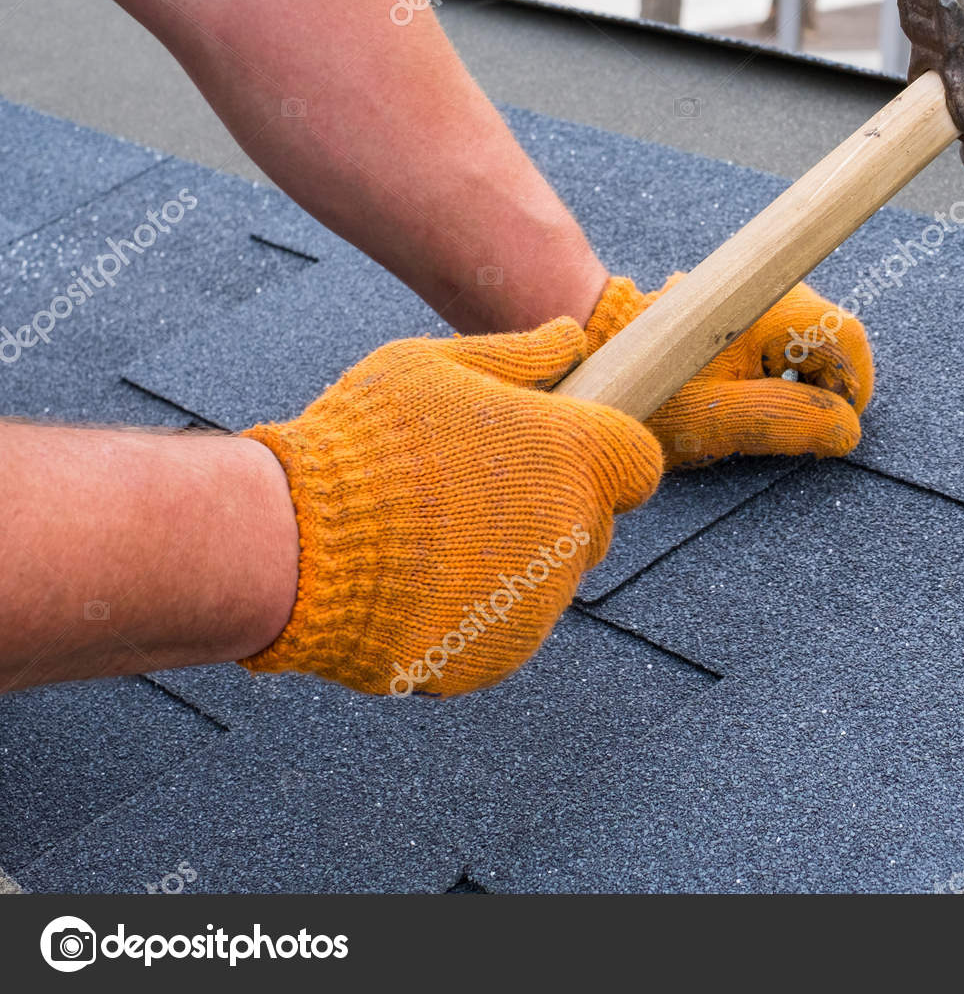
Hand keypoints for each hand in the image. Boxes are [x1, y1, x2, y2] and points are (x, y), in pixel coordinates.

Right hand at [239, 319, 661, 696]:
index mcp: (572, 457)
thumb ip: (516, 357)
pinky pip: (505, 627)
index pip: (638, 463)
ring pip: (548, 579)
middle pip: (593, 523)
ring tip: (429, 537)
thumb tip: (571, 339)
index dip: (604, 455)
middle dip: (552, 508)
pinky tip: (417, 582)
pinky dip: (473, 611)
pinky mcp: (502, 655)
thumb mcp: (432, 367)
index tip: (558, 452)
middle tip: (470, 493)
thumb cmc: (364, 442)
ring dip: (509, 561)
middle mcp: (573, 533)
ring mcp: (540, 603)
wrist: (296, 546)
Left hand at [585, 276, 874, 468]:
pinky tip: (746, 395)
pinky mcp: (737, 304)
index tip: (837, 428)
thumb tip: (847, 430)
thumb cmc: (650, 389)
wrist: (593, 357)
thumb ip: (789, 423)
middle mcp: (766, 288)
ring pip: (806, 337)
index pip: (847, 338)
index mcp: (768, 307)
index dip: (853, 388)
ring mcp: (752, 293)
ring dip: (800, 379)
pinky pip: (779, 335)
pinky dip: (777, 368)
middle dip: (824, 386)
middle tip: (796, 430)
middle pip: (830, 336)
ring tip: (761, 413)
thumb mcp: (718, 420)